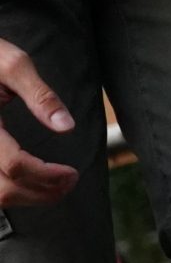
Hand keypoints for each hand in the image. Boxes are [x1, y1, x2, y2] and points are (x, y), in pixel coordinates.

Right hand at [0, 36, 79, 207]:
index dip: (48, 175)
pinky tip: (30, 183)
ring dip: (25, 198)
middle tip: (70, 183)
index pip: (15, 165)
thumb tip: (67, 126)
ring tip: (54, 187)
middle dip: (41, 193)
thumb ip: (41, 96)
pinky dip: (8, 191)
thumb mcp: (13, 64)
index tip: (72, 173)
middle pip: (3, 189)